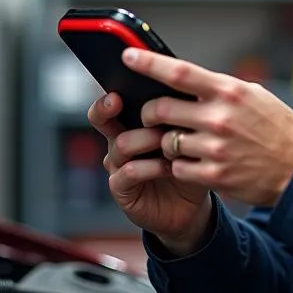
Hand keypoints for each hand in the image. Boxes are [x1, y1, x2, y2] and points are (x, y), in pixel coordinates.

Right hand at [87, 92, 212, 255]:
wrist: (191, 206)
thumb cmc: (189, 164)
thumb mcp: (188, 136)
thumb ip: (181, 115)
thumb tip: (187, 87)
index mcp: (131, 124)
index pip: (110, 103)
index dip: (110, 95)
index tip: (118, 87)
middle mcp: (119, 143)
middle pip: (101, 120)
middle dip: (107, 109)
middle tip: (118, 101)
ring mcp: (118, 166)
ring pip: (121, 144)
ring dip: (145, 139)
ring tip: (167, 140)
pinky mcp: (122, 189)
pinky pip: (129, 172)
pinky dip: (150, 167)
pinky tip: (169, 166)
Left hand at [124, 48, 292, 205]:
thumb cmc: (278, 129)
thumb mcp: (254, 96)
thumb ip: (221, 89)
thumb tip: (188, 81)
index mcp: (229, 92)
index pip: (179, 72)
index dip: (149, 63)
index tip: (128, 55)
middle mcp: (219, 117)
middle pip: (161, 109)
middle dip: (150, 112)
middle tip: (153, 116)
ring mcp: (215, 148)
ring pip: (166, 141)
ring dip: (168, 142)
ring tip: (186, 142)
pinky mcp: (214, 175)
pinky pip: (177, 167)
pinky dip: (180, 165)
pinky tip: (196, 162)